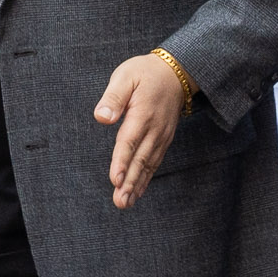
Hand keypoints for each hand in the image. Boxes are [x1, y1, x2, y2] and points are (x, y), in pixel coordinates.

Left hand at [94, 51, 184, 208]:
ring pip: (148, 165)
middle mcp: (154, 129)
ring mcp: (161, 136)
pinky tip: (136, 192)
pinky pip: (154, 162)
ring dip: (136, 185)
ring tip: (125, 203)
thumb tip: (101, 117)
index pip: (130, 141)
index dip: (122, 161)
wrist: (176, 73)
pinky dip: (145, 179)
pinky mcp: (163, 140)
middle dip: (129, 182)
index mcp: (142, 113)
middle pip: (140, 159)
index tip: (115, 179)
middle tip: (120, 202)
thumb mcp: (125, 76)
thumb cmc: (144, 73)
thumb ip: (114, 97)